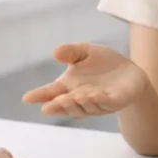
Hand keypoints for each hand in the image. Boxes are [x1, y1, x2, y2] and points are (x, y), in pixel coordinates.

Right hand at [22, 43, 147, 117]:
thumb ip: (71, 51)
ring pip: (83, 106)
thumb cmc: (104, 63)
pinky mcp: (114, 102)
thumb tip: (55, 52)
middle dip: (58, 105)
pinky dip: (96, 100)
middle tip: (48, 106)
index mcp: (70, 85)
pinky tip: (91, 95)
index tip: (27, 98)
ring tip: (69, 97)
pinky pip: (104, 103)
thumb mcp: (86, 51)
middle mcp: (80, 96)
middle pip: (66, 104)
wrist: (130, 73)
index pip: (52, 92)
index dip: (40, 95)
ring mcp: (97, 102)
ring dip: (76, 103)